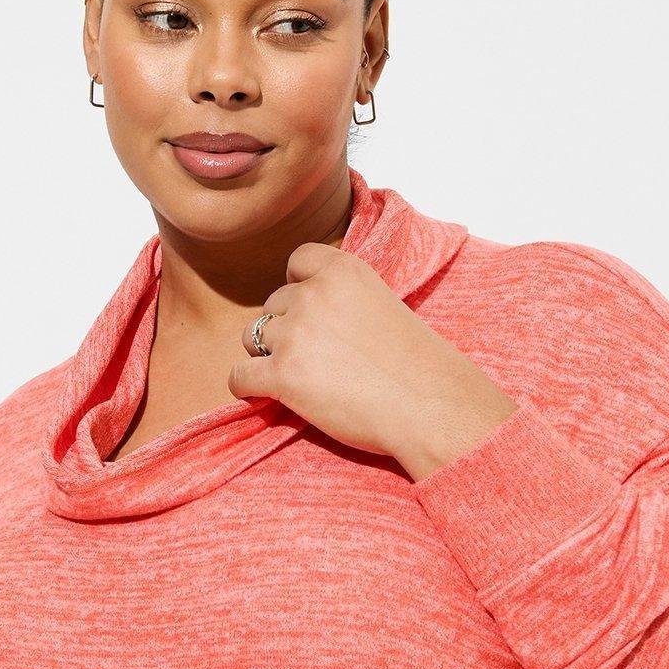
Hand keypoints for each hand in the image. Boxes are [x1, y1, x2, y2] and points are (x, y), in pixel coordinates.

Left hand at [227, 241, 517, 480]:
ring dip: (270, 358)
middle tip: (320, 361)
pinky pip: (239, 377)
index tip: (316, 316)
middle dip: (288, 330)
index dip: (300, 290)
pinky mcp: (282, 374)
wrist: (429, 407)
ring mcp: (294, 333)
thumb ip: (345, 299)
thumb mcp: (384, 305)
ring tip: (303, 381)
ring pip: (252, 337)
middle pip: (273, 306)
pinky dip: (249, 388)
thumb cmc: (417, 366)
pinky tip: (269, 397)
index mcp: (342, 270)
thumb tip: (311, 318)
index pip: (297, 262)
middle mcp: (312, 294)